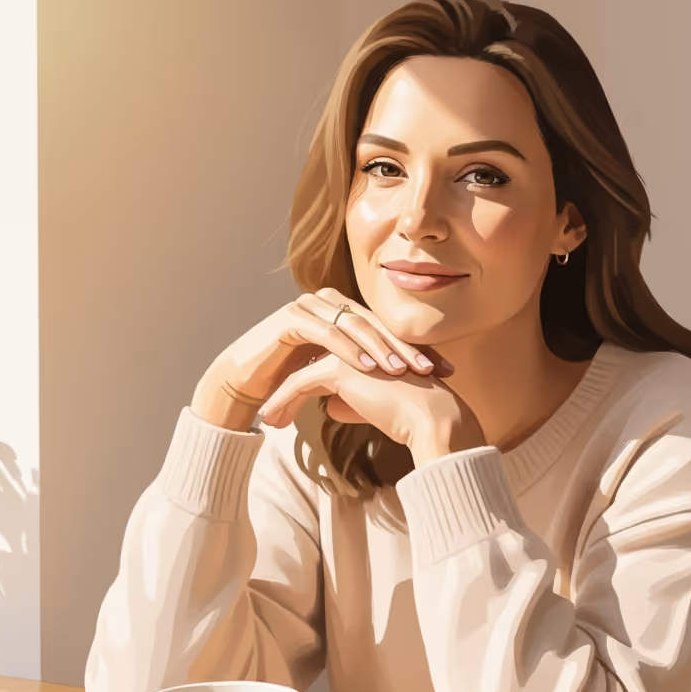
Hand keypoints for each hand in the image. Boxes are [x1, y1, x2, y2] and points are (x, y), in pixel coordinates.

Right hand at [191, 287, 451, 428]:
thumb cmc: (291, 379)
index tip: (445, 372)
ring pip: (355, 327)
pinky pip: (327, 333)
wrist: (246, 383)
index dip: (416, 349)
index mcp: (345, 312)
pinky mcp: (292, 319)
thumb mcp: (337, 375)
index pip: (388, 330)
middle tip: (431, 370)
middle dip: (406, 348)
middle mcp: (330, 303)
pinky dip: (349, 350)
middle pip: (377, 325)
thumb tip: (410, 388)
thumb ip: (367, 374)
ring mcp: (310, 307)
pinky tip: (368, 368)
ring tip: (402, 371)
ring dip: (380, 349)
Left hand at [257, 352, 486, 462]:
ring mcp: (347, 352)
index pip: (325, 357)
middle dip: (285, 385)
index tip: (288, 400)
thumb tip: (328, 406)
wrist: (430, 418)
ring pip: (300, 372)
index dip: (304, 379)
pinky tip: (268, 420)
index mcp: (367, 346)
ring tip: (267, 421)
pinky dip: (281, 401)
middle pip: (307, 361)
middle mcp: (355, 342)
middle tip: (272, 411)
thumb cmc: (411, 416)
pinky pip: (298, 384)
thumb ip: (351, 400)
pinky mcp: (338, 369)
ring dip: (279, 397)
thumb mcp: (377, 405)